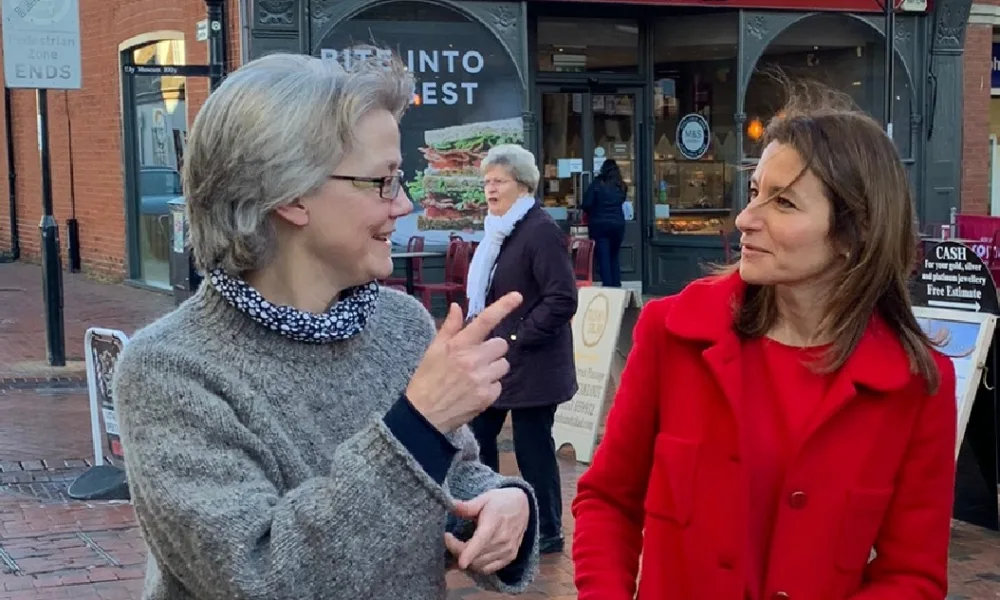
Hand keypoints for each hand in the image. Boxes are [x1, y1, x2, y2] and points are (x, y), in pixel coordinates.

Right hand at [407, 293, 521, 432]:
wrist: (423, 415)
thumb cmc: (427, 380)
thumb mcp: (433, 351)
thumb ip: (449, 328)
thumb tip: (457, 306)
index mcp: (458, 346)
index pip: (485, 321)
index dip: (503, 306)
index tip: (517, 296)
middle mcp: (472, 360)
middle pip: (501, 345)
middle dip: (492, 351)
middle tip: (476, 359)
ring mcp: (481, 379)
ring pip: (503, 365)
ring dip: (493, 369)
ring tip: (475, 377)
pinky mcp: (487, 397)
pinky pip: (500, 385)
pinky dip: (490, 387)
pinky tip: (475, 391)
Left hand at [444, 488, 529, 574]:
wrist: (524, 506)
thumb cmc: (500, 501)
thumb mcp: (484, 498)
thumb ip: (467, 506)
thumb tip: (450, 505)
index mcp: (494, 522)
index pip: (481, 541)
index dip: (469, 553)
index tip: (459, 561)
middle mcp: (503, 539)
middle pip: (476, 556)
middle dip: (457, 551)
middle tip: (449, 541)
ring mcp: (507, 550)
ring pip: (480, 565)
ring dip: (466, 560)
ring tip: (457, 549)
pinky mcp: (510, 557)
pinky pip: (488, 569)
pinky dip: (476, 566)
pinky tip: (470, 557)